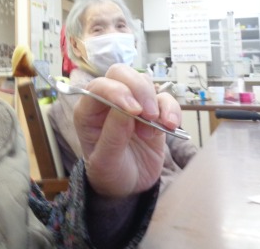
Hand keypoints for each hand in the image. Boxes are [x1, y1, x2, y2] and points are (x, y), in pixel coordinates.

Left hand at [73, 64, 180, 197]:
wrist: (127, 186)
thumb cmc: (109, 172)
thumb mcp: (105, 161)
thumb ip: (113, 136)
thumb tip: (126, 110)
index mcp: (88, 111)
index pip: (99, 86)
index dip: (117, 92)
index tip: (135, 111)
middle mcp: (108, 101)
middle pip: (121, 73)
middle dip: (139, 89)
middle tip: (150, 114)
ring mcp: (132, 103)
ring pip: (144, 81)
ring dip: (155, 103)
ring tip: (154, 131)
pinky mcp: (153, 111)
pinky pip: (165, 99)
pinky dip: (172, 109)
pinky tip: (171, 126)